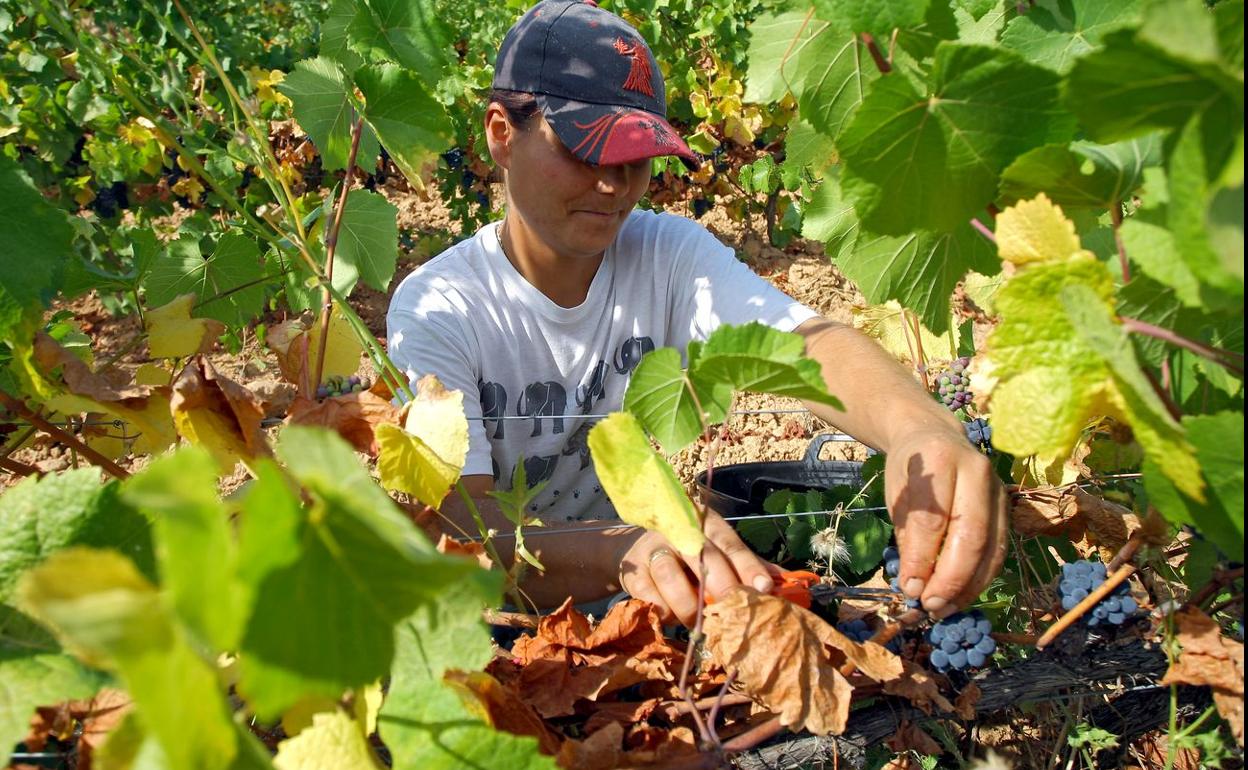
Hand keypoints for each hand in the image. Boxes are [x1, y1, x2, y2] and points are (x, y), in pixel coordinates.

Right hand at [616, 511, 774, 626]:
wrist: (635, 550)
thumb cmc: (688, 554)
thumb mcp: (718, 552)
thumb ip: (748, 565)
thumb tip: (787, 583)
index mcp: (708, 525)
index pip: (732, 545)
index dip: (749, 567)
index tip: (764, 588)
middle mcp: (680, 530)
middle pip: (702, 555)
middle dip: (721, 586)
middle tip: (733, 612)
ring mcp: (653, 548)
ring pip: (670, 575)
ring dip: (688, 605)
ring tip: (699, 624)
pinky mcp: (633, 569)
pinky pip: (647, 594)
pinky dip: (661, 610)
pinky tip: (671, 619)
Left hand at [884, 424, 1008, 618]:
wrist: (934, 437)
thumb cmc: (910, 469)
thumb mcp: (897, 494)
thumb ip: (907, 535)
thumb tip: (914, 585)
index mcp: (941, 459)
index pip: (933, 518)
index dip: (921, 558)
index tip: (907, 589)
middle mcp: (977, 471)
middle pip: (971, 534)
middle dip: (951, 578)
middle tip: (930, 606)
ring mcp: (998, 489)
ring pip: (991, 546)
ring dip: (968, 586)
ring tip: (944, 609)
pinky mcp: (1007, 508)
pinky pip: (999, 550)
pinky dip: (980, 578)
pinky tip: (961, 596)